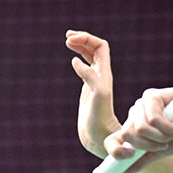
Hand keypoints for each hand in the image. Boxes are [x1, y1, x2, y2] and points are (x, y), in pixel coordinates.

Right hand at [66, 30, 120, 156]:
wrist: (99, 136)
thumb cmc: (99, 118)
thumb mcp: (97, 95)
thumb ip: (89, 77)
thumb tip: (76, 61)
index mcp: (104, 73)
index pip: (100, 46)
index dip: (87, 39)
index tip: (71, 40)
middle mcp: (101, 75)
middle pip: (95, 48)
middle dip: (83, 39)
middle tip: (67, 37)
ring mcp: (95, 81)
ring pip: (90, 56)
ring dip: (80, 46)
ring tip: (67, 40)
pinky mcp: (88, 90)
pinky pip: (85, 68)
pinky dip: (78, 59)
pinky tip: (71, 59)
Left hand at [103, 84, 172, 172]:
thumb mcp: (161, 152)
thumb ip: (140, 161)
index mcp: (133, 131)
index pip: (112, 141)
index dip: (116, 152)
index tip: (131, 156)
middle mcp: (134, 117)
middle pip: (128, 136)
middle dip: (151, 145)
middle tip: (167, 142)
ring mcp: (141, 105)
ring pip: (140, 129)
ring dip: (162, 136)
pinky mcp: (151, 96)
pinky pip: (153, 119)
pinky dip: (169, 127)